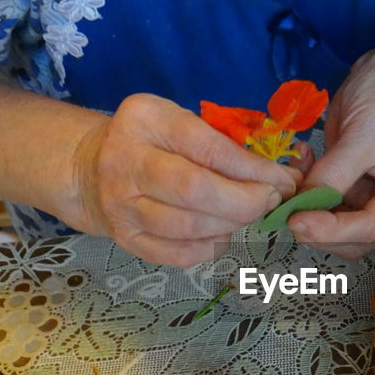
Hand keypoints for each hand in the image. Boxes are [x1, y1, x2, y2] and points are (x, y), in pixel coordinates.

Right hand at [65, 93, 300, 266]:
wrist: (90, 169)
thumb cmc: (153, 141)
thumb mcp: (180, 122)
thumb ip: (224, 142)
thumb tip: (284, 175)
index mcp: (146, 120)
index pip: (209, 149)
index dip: (253, 170)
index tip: (284, 181)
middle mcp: (126, 162)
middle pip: (195, 191)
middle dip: (245, 202)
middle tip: (270, 202)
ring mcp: (121, 205)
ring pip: (188, 227)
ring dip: (231, 225)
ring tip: (246, 215)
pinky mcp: (125, 239)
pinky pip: (179, 254)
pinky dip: (211, 246)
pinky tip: (221, 232)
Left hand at [287, 48, 374, 256]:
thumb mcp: (360, 136)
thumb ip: (331, 176)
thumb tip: (299, 210)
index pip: (373, 227)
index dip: (333, 231)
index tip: (296, 222)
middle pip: (357, 238)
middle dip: (321, 229)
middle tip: (286, 212)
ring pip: (339, 227)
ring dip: (311, 212)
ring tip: (293, 182)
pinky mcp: (356, 188)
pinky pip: (328, 205)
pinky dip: (309, 193)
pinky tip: (302, 164)